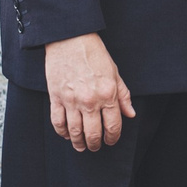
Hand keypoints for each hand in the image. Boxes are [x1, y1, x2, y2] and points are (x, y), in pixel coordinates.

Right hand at [44, 33, 133, 150]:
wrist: (70, 39)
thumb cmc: (94, 53)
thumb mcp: (115, 72)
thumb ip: (123, 95)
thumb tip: (130, 114)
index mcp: (107, 94)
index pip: (113, 126)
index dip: (113, 137)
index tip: (111, 140)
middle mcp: (90, 100)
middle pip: (93, 133)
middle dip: (96, 144)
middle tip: (96, 147)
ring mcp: (71, 100)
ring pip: (75, 131)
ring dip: (79, 143)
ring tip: (82, 146)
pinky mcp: (56, 97)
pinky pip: (58, 122)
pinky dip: (62, 132)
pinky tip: (67, 135)